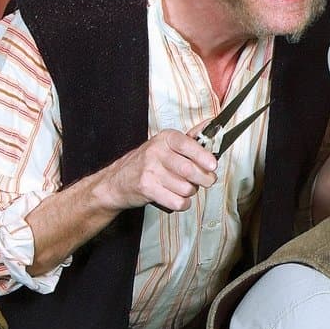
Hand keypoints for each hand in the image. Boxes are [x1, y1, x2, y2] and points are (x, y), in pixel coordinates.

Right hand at [96, 129, 217, 211]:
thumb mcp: (166, 144)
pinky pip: (177, 201)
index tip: (213, 165)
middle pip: (190, 170)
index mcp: (165, 138)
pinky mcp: (147, 189)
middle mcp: (156, 152)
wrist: (116, 181)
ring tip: (185, 187)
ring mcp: (150, 171)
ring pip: (186, 188)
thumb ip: (190, 136)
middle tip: (207, 180)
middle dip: (205, 179)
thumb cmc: (147, 162)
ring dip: (191, 192)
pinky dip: (183, 203)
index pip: (188, 144)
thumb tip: (211, 124)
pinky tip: (179, 198)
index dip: (203, 156)